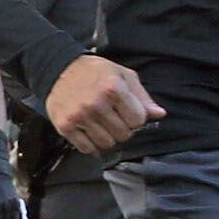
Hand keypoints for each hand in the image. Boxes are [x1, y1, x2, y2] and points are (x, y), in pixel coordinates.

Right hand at [46, 53, 160, 156]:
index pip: (138, 120)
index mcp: (113, 88)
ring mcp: (79, 116)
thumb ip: (142, 96)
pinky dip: (91, 144)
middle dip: (122, 128)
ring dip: (107, 137)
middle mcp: (96, 103)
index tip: (127, 112)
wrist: (59, 69)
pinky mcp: (65, 126)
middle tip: (112, 117)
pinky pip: (87, 149)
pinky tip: (90, 131)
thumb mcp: (122, 75)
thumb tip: (159, 114)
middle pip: (124, 135)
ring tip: (100, 123)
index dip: (135, 118)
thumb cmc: (95, 72)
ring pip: (107, 144)